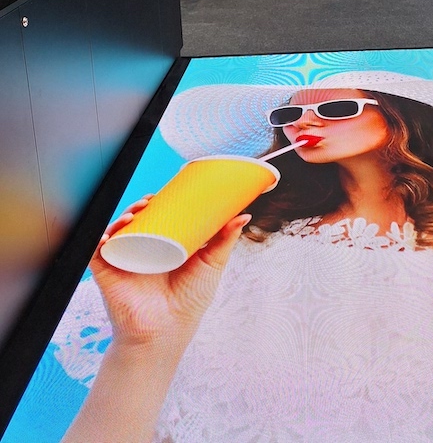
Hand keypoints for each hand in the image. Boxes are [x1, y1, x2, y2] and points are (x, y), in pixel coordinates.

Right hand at [91, 197, 249, 348]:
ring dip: (122, 217)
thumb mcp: (211, 264)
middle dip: (141, 206)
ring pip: (118, 230)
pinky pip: (96, 252)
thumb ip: (225, 239)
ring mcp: (125, 260)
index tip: (167, 190)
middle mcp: (143, 250)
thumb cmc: (189, 302)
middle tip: (151, 200)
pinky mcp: (108, 273)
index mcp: (165, 246)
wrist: (165, 334)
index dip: (161, 202)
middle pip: (137, 220)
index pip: (159, 217)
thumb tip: (244, 215)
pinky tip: (109, 233)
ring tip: (134, 213)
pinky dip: (99, 238)